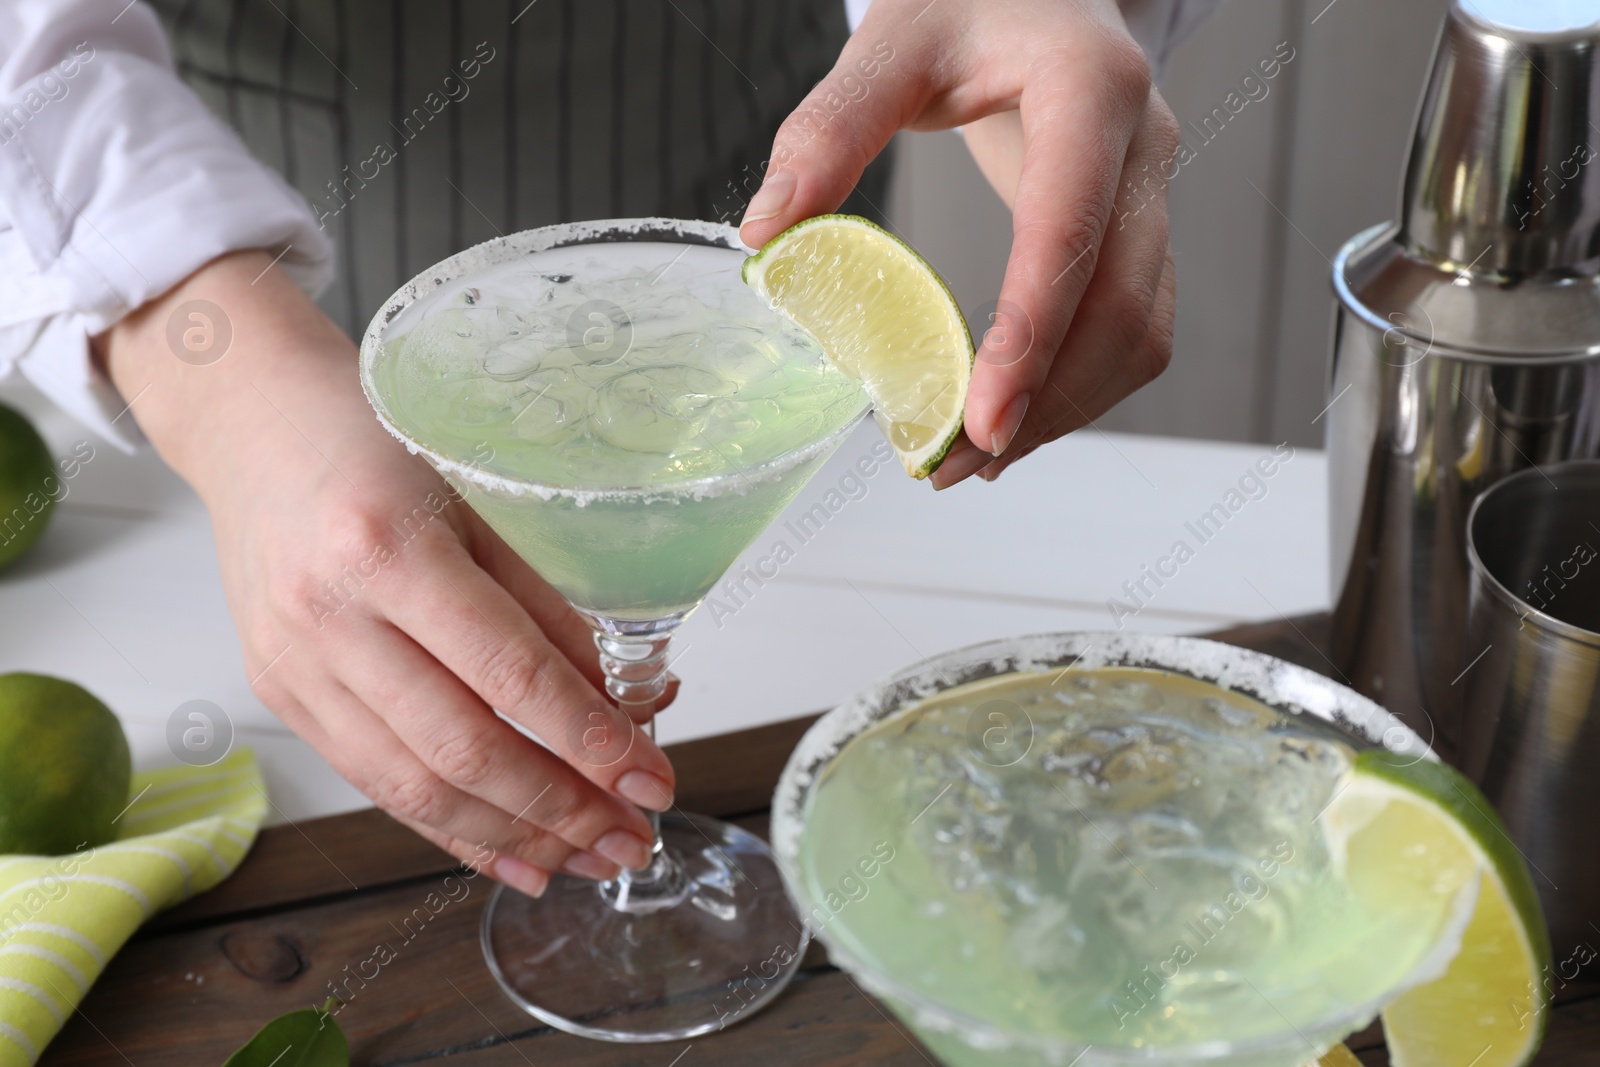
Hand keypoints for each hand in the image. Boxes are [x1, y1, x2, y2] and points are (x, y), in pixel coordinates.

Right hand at [98, 252, 679, 897]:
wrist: (255, 425)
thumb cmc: (379, 442)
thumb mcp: (481, 491)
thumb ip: (550, 596)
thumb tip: (634, 698)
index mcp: (388, 543)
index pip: (508, 670)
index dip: (587, 738)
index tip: (651, 779)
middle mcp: (329, 614)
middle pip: (461, 746)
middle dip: (561, 809)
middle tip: (633, 838)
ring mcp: (293, 664)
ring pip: (415, 785)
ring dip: (514, 835)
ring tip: (590, 857)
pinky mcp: (281, 695)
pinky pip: (376, 784)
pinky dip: (452, 828)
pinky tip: (515, 856)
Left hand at [740, 0, 1179, 487]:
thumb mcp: (893, 39)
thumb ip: (830, 128)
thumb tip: (766, 232)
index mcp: (1090, 88)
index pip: (1069, 227)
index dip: (1032, 334)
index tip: (983, 420)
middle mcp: (1143, 144)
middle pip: (1123, 304)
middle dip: (1046, 400)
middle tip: (958, 463)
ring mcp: (1154, 190)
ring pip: (1142, 330)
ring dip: (1069, 407)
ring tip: (980, 457)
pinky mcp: (1141, 226)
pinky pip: (1135, 325)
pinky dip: (1080, 384)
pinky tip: (1016, 413)